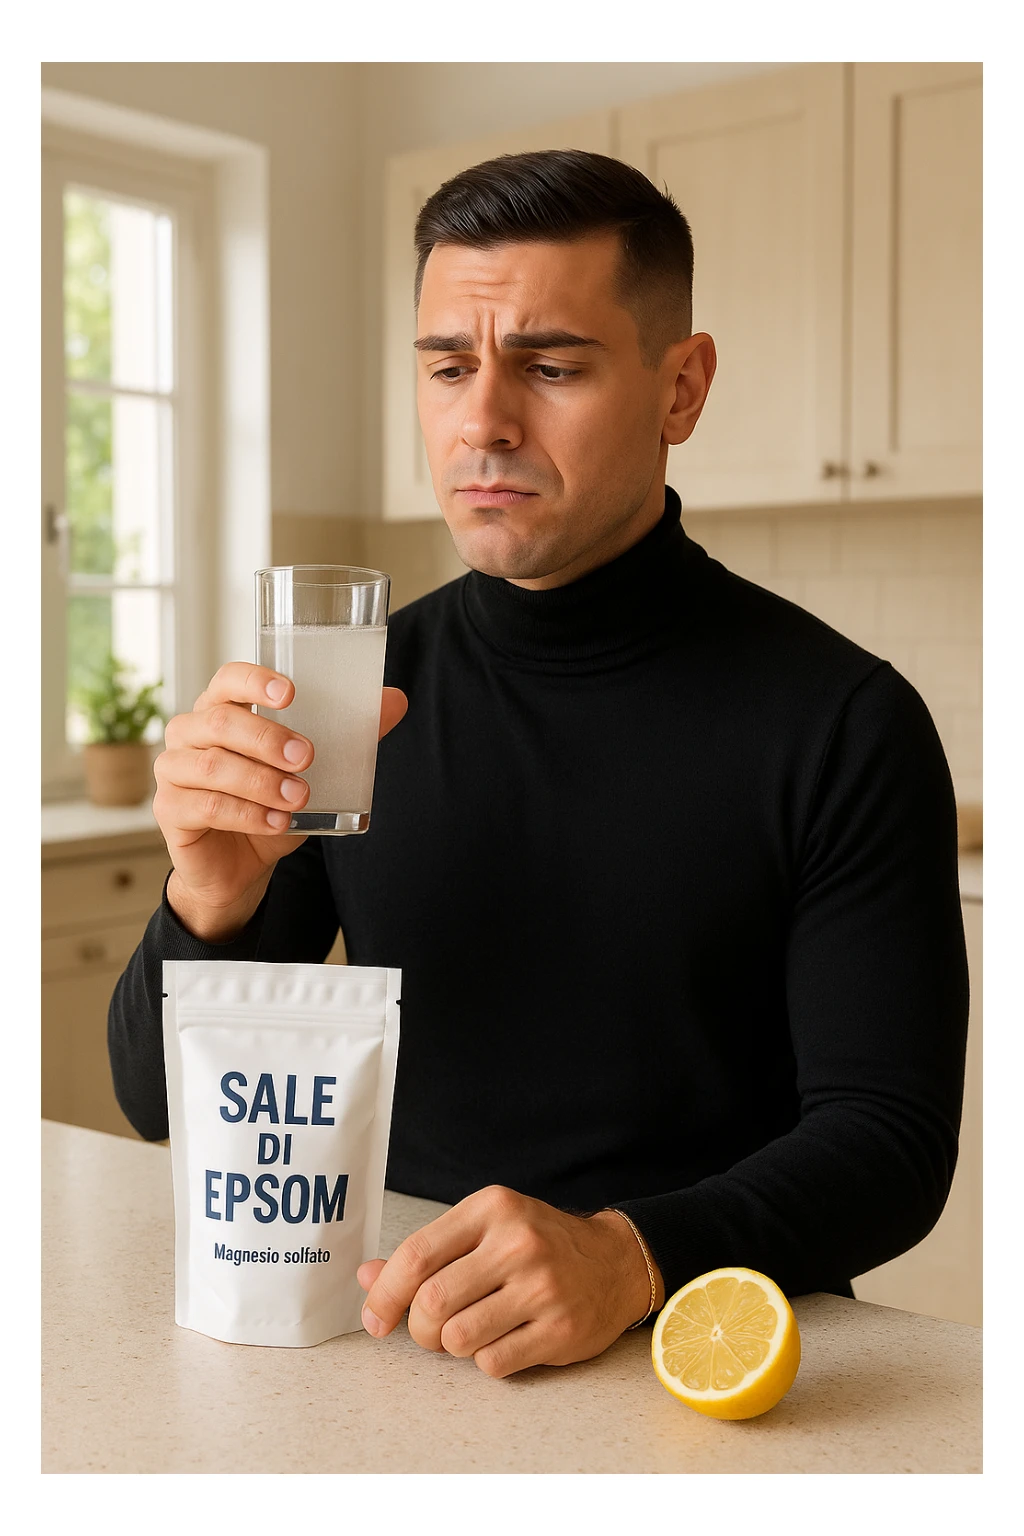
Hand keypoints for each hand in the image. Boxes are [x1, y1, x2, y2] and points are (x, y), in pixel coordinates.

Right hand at [154, 662, 407, 940]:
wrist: (240, 868)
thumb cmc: (270, 805)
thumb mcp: (313, 771)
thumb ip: (349, 737)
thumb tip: (396, 702)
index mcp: (220, 710)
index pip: (227, 680)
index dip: (255, 681)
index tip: (291, 694)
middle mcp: (189, 734)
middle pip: (220, 722)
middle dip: (268, 739)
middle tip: (307, 757)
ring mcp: (173, 771)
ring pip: (214, 766)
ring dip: (262, 782)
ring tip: (299, 797)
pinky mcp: (170, 811)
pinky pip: (207, 806)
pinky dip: (247, 814)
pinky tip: (277, 822)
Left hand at [356, 1185, 663, 1378]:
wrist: (615, 1262)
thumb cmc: (540, 1244)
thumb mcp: (484, 1229)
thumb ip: (428, 1252)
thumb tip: (367, 1277)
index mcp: (491, 1208)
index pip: (417, 1255)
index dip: (384, 1294)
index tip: (375, 1319)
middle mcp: (517, 1243)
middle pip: (432, 1303)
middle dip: (419, 1328)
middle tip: (430, 1329)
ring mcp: (542, 1287)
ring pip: (458, 1338)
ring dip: (453, 1345)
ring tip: (472, 1329)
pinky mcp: (560, 1329)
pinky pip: (492, 1363)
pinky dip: (485, 1359)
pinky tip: (503, 1338)